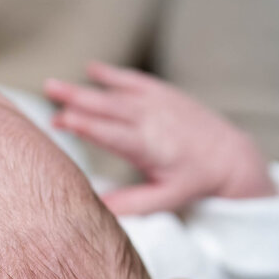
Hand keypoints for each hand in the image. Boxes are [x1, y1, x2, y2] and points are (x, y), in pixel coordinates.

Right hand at [44, 62, 274, 215]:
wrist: (230, 155)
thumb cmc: (195, 181)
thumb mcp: (166, 199)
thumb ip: (131, 204)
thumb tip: (95, 210)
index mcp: (150, 147)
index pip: (113, 135)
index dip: (88, 126)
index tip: (63, 120)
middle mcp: (153, 120)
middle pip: (108, 107)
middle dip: (77, 98)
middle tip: (48, 90)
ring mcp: (158, 103)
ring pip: (116, 92)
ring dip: (85, 88)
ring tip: (52, 85)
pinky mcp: (163, 93)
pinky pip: (134, 80)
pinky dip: (113, 74)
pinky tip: (91, 68)